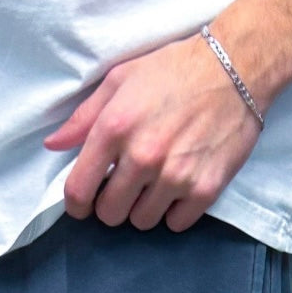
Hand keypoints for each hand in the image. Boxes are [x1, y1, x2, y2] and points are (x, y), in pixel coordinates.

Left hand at [44, 32, 262, 233]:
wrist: (236, 69)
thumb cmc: (174, 71)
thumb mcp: (121, 80)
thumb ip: (84, 117)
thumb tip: (55, 145)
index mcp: (115, 128)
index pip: (79, 191)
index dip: (77, 205)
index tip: (84, 204)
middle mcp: (143, 157)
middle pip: (110, 214)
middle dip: (114, 203)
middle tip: (127, 185)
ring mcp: (175, 177)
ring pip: (142, 221)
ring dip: (145, 207)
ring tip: (157, 180)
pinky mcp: (204, 189)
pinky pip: (176, 223)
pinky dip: (175, 211)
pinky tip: (180, 187)